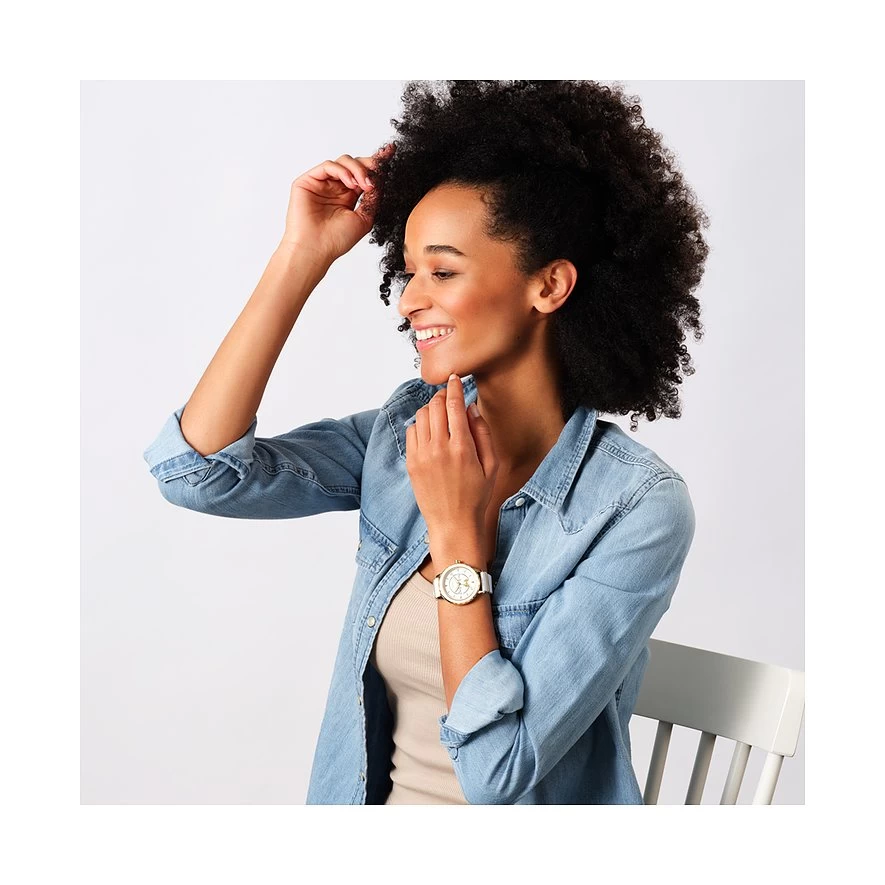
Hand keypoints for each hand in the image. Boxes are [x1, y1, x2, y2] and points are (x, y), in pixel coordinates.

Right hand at [279, 142, 395, 261]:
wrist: (316, 249)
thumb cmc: (337, 240)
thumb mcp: (365, 217)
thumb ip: (373, 198)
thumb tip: (380, 180)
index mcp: (348, 196)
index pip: (364, 175)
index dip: (377, 163)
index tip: (390, 153)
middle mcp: (336, 187)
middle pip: (355, 164)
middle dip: (370, 164)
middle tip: (379, 169)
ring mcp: (322, 183)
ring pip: (343, 161)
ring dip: (358, 169)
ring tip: (364, 185)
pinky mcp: (308, 181)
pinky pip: (328, 166)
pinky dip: (342, 170)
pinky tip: (350, 183)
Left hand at [405, 374, 498, 534]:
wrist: (453, 523)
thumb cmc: (476, 496)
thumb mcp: (491, 465)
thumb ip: (483, 433)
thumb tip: (471, 408)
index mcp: (462, 447)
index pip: (454, 405)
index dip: (454, 386)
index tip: (455, 378)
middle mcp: (439, 448)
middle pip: (435, 406)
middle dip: (442, 395)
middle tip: (448, 396)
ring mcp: (422, 456)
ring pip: (421, 416)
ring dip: (431, 409)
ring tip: (440, 414)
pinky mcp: (412, 463)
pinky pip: (412, 431)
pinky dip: (420, 425)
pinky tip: (430, 431)